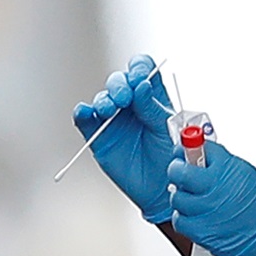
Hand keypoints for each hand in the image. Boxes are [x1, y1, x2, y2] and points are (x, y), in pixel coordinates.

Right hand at [73, 54, 173, 222]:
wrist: (163, 188)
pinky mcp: (100, 136)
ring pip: (102, 99)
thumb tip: (141, 85)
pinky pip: (86, 121)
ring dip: (103, 99)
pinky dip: (82, 113)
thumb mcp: (167, 128)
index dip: (138, 68)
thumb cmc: (172, 155)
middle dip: (119, 85)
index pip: (142, 70)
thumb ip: (153, 107)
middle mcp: (131, 104)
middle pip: (119, 82)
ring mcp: (114, 119)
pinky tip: (85, 112)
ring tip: (109, 109)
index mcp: (152, 96)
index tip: (139, 78)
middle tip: (124, 97)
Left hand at [167, 142, 255, 255]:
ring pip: (177, 197)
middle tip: (180, 170)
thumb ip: (221, 163)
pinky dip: (184, 217)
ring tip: (192, 196)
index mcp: (226, 169)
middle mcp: (214, 188)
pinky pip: (180, 220)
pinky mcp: (201, 232)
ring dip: (181, 195)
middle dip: (177, 168)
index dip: (185, 147)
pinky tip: (194, 214)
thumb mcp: (245, 173)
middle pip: (179, 172)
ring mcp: (206, 211)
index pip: (195, 147)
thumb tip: (201, 154)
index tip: (182, 150)